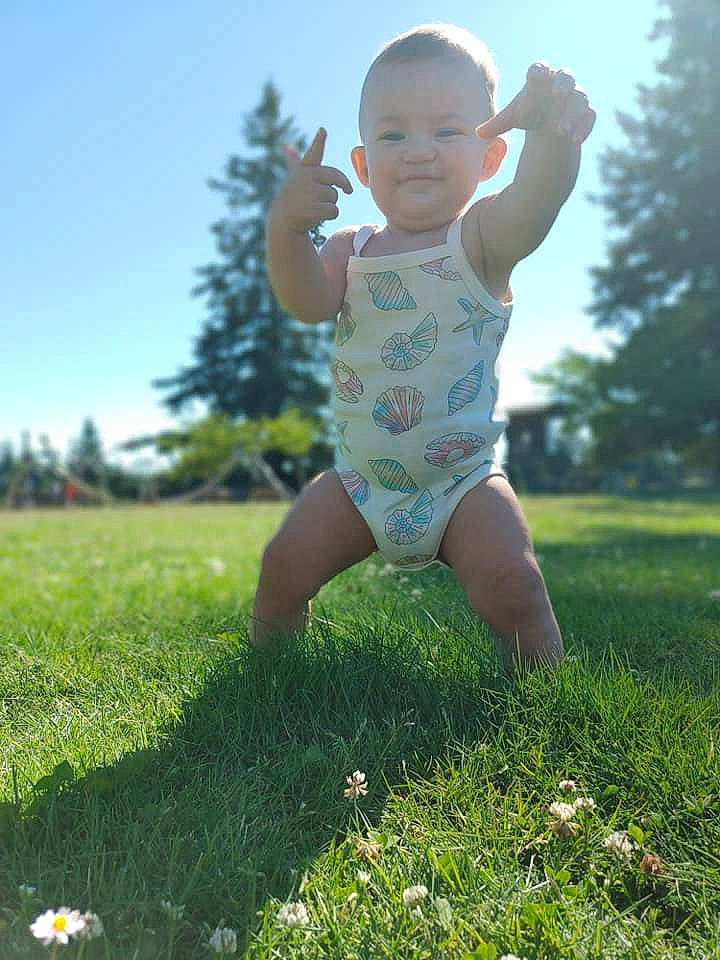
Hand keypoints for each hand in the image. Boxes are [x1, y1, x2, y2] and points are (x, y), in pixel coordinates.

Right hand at [274, 127, 352, 232]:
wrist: (283, 221)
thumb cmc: (294, 198)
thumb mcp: (294, 178)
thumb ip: (295, 162)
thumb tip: (288, 147)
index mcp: (305, 169)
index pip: (313, 153)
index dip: (319, 142)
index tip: (322, 130)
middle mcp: (306, 178)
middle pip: (336, 180)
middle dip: (334, 190)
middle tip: (322, 197)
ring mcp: (309, 193)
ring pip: (335, 196)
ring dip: (328, 204)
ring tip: (312, 207)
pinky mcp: (314, 209)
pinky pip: (335, 210)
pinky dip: (330, 215)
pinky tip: (316, 216)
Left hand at [476, 62, 595, 144]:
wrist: (548, 121)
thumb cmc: (528, 112)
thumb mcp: (512, 118)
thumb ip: (497, 124)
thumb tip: (478, 133)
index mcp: (540, 80)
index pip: (539, 70)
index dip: (538, 72)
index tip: (535, 77)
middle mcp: (560, 84)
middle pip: (566, 77)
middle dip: (563, 84)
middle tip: (558, 94)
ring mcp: (575, 98)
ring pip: (580, 99)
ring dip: (572, 113)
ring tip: (561, 130)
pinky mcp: (585, 114)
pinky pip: (589, 117)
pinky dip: (584, 127)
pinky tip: (576, 141)